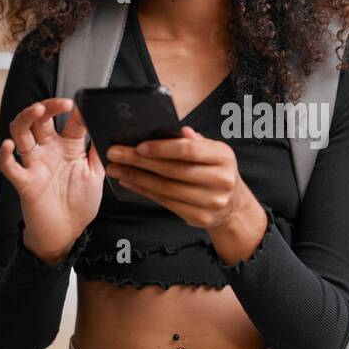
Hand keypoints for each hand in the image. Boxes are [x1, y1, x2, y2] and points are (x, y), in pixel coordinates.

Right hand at [0, 98, 103, 262]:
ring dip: (26, 118)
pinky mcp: (24, 181)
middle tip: (62, 103)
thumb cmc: (79, 203)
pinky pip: (9, 166)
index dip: (77, 110)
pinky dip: (5, 155)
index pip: (71, 121)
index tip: (84, 103)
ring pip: (21, 132)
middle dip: (48, 106)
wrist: (65, 232)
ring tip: (37, 111)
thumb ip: (99, 153)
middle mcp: (49, 150)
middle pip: (41, 119)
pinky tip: (8, 147)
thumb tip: (108, 129)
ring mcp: (35, 164)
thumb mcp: (96, 175)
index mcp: (69, 147)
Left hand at [104, 126, 258, 232]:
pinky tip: (130, 182)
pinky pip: (165, 203)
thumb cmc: (215, 170)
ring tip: (116, 169)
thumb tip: (170, 130)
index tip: (138, 146)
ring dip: (136, 177)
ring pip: (166, 188)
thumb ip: (193, 141)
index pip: (189, 151)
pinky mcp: (200, 217)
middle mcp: (221, 180)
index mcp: (224, 157)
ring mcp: (211, 202)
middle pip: (173, 170)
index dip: (162, 148)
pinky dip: (144, 191)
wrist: (232, 204)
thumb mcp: (211, 151)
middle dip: (139, 161)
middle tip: (116, 154)